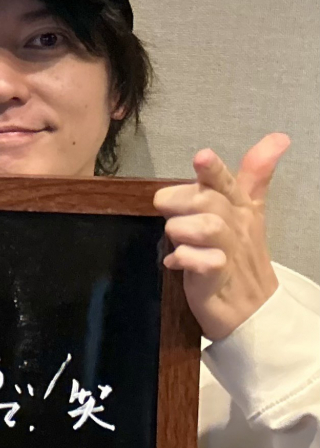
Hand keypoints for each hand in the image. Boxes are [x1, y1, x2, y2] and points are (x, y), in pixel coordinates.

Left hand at [153, 134, 288, 341]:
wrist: (252, 311)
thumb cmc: (240, 256)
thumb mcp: (248, 213)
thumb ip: (255, 176)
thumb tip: (279, 137)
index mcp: (240, 208)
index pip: (230, 182)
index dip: (214, 171)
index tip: (202, 156)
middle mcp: (236, 227)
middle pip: (208, 200)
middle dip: (180, 200)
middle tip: (168, 210)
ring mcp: (228, 253)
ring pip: (207, 226)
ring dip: (181, 229)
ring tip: (176, 240)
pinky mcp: (217, 279)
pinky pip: (202, 262)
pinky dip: (184, 258)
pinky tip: (175, 263)